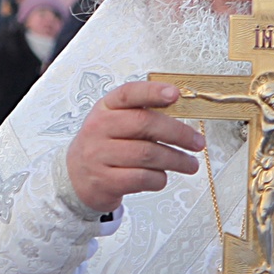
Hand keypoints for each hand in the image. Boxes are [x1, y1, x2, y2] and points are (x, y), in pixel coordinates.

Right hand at [64, 80, 203, 215]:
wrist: (75, 177)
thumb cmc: (105, 145)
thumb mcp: (115, 122)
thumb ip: (142, 114)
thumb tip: (181, 110)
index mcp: (105, 108)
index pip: (128, 94)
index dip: (152, 92)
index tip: (175, 94)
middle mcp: (99, 128)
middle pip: (144, 124)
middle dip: (178, 133)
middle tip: (197, 142)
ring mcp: (99, 156)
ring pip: (147, 154)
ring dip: (176, 160)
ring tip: (190, 164)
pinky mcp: (105, 181)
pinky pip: (142, 178)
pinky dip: (159, 178)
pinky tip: (162, 177)